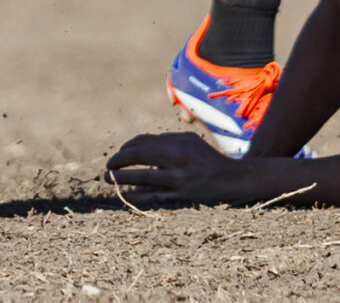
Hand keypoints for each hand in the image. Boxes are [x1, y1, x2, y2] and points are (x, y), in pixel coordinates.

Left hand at [106, 132, 249, 206]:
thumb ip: (164, 143)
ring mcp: (180, 178)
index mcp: (178, 142)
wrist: (232, 178)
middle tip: (107, 167)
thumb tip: (135, 149)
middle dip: (118, 161)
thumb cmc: (206, 157)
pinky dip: (137, 196)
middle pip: (140, 156)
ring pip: (143, 178)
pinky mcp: (182, 196)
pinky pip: (154, 197)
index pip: (143, 142)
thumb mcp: (188, 142)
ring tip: (108, 179)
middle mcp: (178, 158)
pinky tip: (127, 195)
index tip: (117, 155)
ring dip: (121, 178)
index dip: (125, 148)